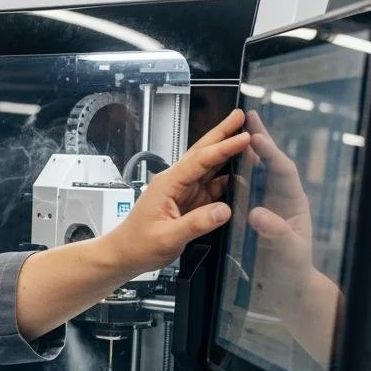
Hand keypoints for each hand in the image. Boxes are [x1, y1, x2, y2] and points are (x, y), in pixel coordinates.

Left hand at [104, 108, 249, 276]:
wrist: (124, 254)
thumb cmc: (137, 245)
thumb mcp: (167, 238)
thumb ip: (195, 224)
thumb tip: (223, 210)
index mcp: (167, 184)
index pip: (199, 160)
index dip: (223, 148)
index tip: (244, 137)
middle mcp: (175, 182)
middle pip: (202, 153)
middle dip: (222, 133)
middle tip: (241, 116)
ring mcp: (182, 191)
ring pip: (208, 166)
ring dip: (227, 152)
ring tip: (247, 138)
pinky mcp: (188, 202)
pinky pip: (210, 185)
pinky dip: (227, 177)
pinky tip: (240, 172)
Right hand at [240, 111, 314, 309]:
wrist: (285, 290)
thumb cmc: (291, 272)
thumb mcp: (285, 253)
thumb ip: (275, 232)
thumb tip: (258, 213)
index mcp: (293, 204)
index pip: (283, 170)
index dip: (270, 152)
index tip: (256, 137)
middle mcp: (280, 200)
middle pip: (269, 164)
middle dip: (258, 141)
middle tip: (246, 118)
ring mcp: (266, 206)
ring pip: (254, 175)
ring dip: (242, 156)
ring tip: (229, 137)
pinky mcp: (253, 216)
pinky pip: (242, 191)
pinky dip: (231, 177)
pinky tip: (219, 170)